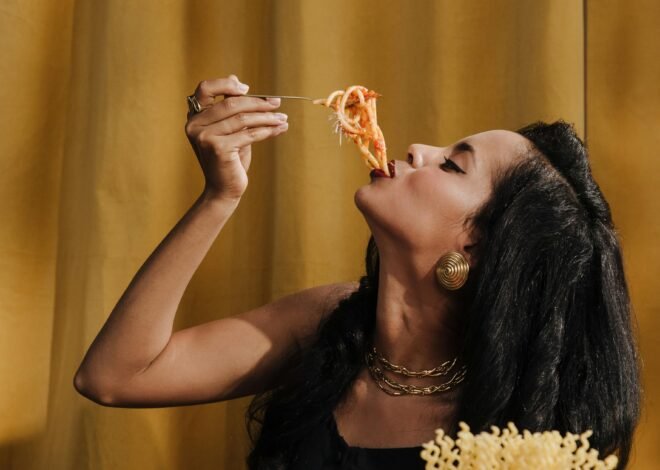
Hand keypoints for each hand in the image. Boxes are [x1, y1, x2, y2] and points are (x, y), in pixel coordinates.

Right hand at [184, 74, 288, 201]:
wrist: (224, 189)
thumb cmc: (229, 158)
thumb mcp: (229, 129)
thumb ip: (231, 108)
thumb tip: (236, 78)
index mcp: (195, 117)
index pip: (206, 88)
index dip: (226, 84)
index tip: (248, 88)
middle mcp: (195, 125)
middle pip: (230, 103)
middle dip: (258, 103)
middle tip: (277, 103)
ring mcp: (205, 137)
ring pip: (242, 119)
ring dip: (267, 117)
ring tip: (283, 118)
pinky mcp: (218, 148)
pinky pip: (248, 134)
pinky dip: (266, 131)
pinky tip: (278, 129)